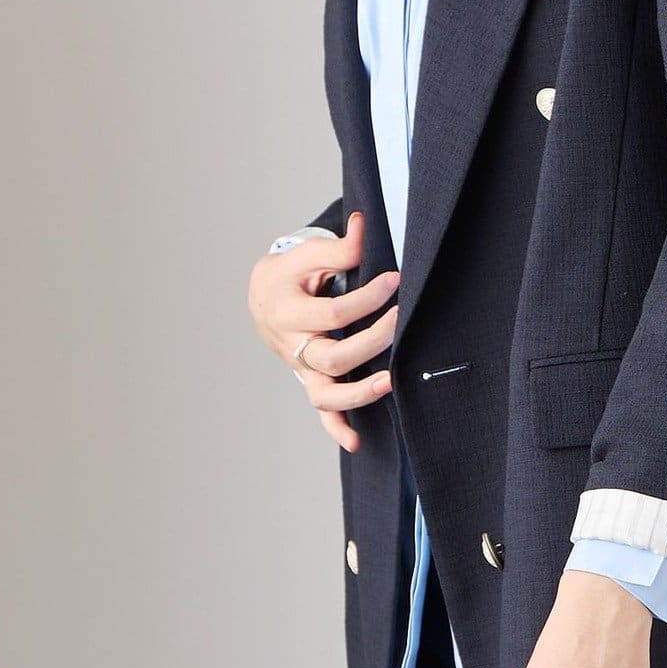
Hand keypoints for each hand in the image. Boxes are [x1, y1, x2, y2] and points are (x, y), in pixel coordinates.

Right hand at [246, 209, 400, 451]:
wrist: (265, 298)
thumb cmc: (291, 274)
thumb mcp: (308, 255)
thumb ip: (338, 247)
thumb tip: (363, 226)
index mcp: (289, 312)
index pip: (333, 313)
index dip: (367, 298)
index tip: (395, 280)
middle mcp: (294, 346)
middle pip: (332, 357)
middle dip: (372, 342)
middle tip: (401, 319)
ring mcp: (302, 368)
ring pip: (325, 394)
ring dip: (358, 393)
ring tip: (390, 382)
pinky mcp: (311, 380)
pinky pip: (322, 411)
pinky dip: (336, 428)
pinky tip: (356, 441)